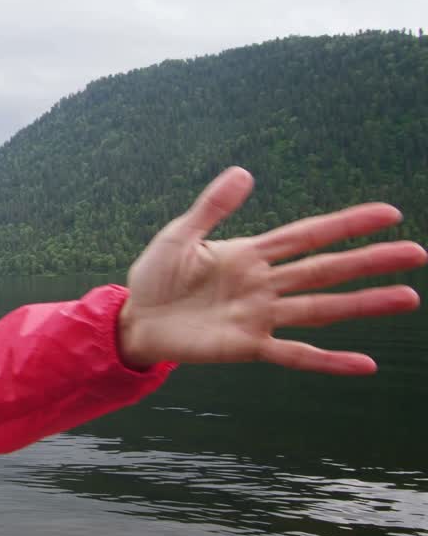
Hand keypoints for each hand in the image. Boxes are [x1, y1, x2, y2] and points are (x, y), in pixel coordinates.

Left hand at [119, 167, 425, 374]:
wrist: (135, 320)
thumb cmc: (156, 276)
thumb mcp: (179, 236)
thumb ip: (211, 208)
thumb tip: (245, 172)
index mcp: (251, 253)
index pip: (307, 235)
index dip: (346, 224)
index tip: (389, 213)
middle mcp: (264, 284)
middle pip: (326, 269)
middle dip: (370, 261)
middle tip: (417, 253)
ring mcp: (260, 316)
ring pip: (321, 308)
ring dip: (364, 304)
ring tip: (407, 297)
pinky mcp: (248, 346)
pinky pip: (294, 354)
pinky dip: (329, 360)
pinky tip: (364, 363)